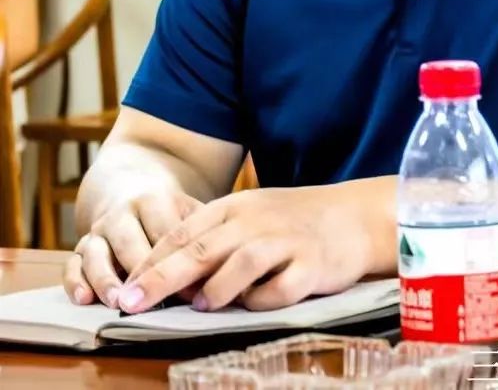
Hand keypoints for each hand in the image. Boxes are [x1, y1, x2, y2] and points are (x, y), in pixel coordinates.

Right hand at [64, 191, 201, 307]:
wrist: (132, 187)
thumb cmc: (170, 211)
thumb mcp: (188, 210)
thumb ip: (202, 233)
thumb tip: (223, 268)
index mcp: (154, 200)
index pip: (165, 231)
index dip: (177, 259)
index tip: (190, 287)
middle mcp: (122, 213)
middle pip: (129, 241)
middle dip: (140, 271)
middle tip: (151, 300)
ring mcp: (99, 229)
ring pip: (97, 253)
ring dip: (106, 279)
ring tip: (117, 303)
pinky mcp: (80, 245)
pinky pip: (71, 264)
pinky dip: (74, 282)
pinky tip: (84, 300)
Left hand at [117, 187, 373, 313]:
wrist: (354, 216)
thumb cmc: (293, 220)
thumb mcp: (250, 215)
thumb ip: (212, 239)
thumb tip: (164, 275)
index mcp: (236, 207)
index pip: (184, 232)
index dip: (152, 261)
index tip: (125, 289)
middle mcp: (258, 221)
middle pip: (202, 249)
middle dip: (163, 279)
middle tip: (132, 304)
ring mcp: (286, 242)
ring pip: (241, 264)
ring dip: (216, 288)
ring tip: (203, 307)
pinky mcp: (312, 266)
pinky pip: (281, 289)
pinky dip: (263, 301)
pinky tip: (257, 304)